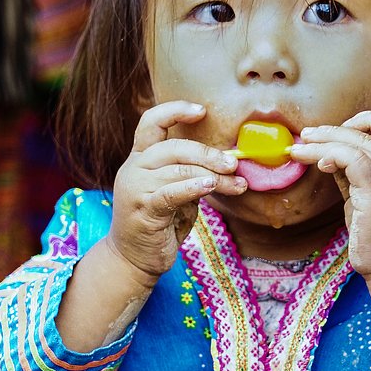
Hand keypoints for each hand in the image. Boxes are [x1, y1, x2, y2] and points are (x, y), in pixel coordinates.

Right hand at [109, 101, 246, 285]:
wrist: (133, 260)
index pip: (152, 122)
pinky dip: (193, 187)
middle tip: (234, 163)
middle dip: (208, 153)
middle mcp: (134, 168)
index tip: (202, 110)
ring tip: (237, 184)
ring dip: (213, 176)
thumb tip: (228, 162)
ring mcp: (135, 188)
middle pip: (174, 147)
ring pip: (179, 170)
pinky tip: (210, 187)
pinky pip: (171, 192)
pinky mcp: (142, 209)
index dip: (176, 111)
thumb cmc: (159, 223)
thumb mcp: (176, 193)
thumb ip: (191, 174)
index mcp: (140, 158)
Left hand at [291, 112, 370, 278]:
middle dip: (332, 130)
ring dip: (323, 140)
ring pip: (355, 143)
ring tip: (300, 147)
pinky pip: (351, 159)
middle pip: (368, 133)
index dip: (367, 121)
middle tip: (306, 135)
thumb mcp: (369, 198)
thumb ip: (355, 175)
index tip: (342, 128)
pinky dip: (329, 154)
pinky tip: (316, 162)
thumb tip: (330, 155)